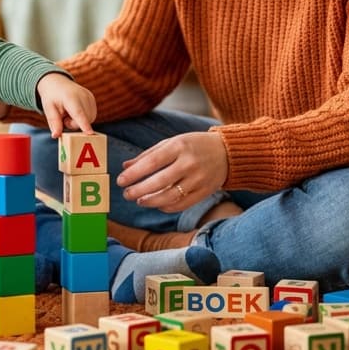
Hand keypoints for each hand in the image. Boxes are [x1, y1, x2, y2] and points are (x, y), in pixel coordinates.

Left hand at [35, 73, 95, 136]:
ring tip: (70, 113)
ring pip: (90, 119)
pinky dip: (84, 117)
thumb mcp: (48, 109)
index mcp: (70, 97)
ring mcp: (89, 96)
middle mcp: (82, 95)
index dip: (84, 124)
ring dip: (80, 121)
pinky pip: (92, 115)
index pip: (78, 113)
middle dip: (74, 124)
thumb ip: (54, 123)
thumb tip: (56, 136)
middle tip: (64, 118)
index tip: (90, 133)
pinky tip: (76, 111)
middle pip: (85, 119)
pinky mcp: (92, 98)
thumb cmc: (52, 97)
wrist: (57, 83)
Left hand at [114, 131, 228, 211]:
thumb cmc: (193, 145)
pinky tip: (156, 203)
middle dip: (139, 190)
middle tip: (126, 194)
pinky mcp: (204, 192)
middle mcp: (189, 163)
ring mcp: (198, 179)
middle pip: (159, 182)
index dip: (134, 174)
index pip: (152, 162)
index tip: (120, 181)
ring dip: (151, 201)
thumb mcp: (172, 143)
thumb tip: (125, 167)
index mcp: (179, 146)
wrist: (227, 152)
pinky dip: (166, 206)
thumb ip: (148, 155)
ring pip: (170, 197)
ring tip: (139, 200)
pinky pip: (182, 204)